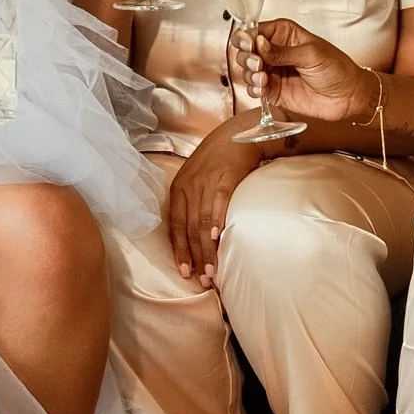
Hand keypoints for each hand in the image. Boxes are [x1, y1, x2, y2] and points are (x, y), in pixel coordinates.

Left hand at [166, 122, 266, 287]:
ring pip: (202, 223)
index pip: (174, 225)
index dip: (179, 250)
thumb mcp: (198, 178)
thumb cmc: (219, 158)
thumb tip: (200, 235)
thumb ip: (195, 202)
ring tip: (212, 272)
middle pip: (188, 229)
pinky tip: (218, 239)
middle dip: (194, 257)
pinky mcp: (225, 178)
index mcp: (179, 188)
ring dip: (207, 250)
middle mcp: (188, 186)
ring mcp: (205, 182)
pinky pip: (218, 204)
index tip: (184, 272)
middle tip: (201, 280)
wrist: (239, 132)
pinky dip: (217, 223)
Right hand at [241, 18, 376, 123]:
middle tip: (258, 64)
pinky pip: (254, 89)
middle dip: (247, 57)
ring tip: (264, 78)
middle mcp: (274, 51)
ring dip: (250, 74)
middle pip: (246, 50)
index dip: (247, 38)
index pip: (255, 31)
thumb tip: (258, 43)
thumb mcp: (311, 54)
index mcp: (284, 34)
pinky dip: (253, 89)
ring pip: (247, 70)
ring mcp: (273, 71)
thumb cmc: (337, 69)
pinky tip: (263, 89)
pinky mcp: (273, 91)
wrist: (348, 96)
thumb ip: (282, 51)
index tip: (249, 46)